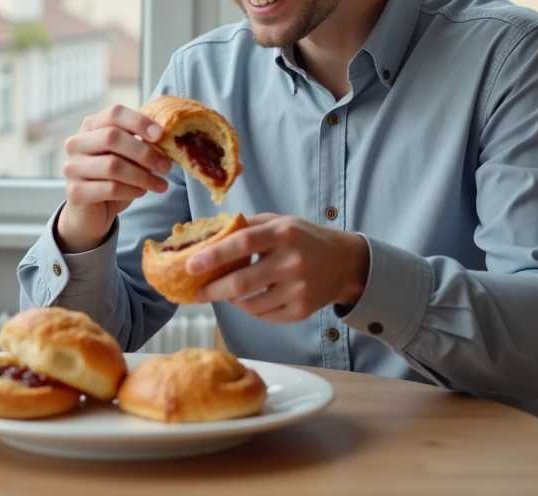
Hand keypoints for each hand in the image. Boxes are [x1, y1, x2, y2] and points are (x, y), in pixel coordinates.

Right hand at [56, 105, 174, 253]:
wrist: (93, 211)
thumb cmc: (114, 177)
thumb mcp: (128, 156)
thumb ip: (141, 143)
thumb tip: (166, 139)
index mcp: (91, 126)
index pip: (114, 113)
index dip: (139, 122)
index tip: (161, 135)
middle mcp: (77, 143)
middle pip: (112, 137)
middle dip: (145, 152)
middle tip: (166, 166)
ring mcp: (72, 167)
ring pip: (113, 166)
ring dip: (143, 176)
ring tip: (160, 184)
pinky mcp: (75, 192)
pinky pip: (110, 188)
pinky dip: (132, 191)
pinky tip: (141, 192)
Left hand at [187, 214, 370, 321]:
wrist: (346, 263)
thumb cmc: (306, 238)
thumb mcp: (281, 221)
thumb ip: (249, 226)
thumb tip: (211, 235)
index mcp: (283, 233)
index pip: (243, 243)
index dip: (214, 255)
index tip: (191, 265)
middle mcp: (292, 262)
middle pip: (242, 282)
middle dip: (212, 290)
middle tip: (196, 292)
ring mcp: (298, 290)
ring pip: (250, 304)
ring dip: (232, 300)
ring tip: (226, 293)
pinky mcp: (302, 311)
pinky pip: (264, 316)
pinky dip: (251, 309)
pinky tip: (250, 299)